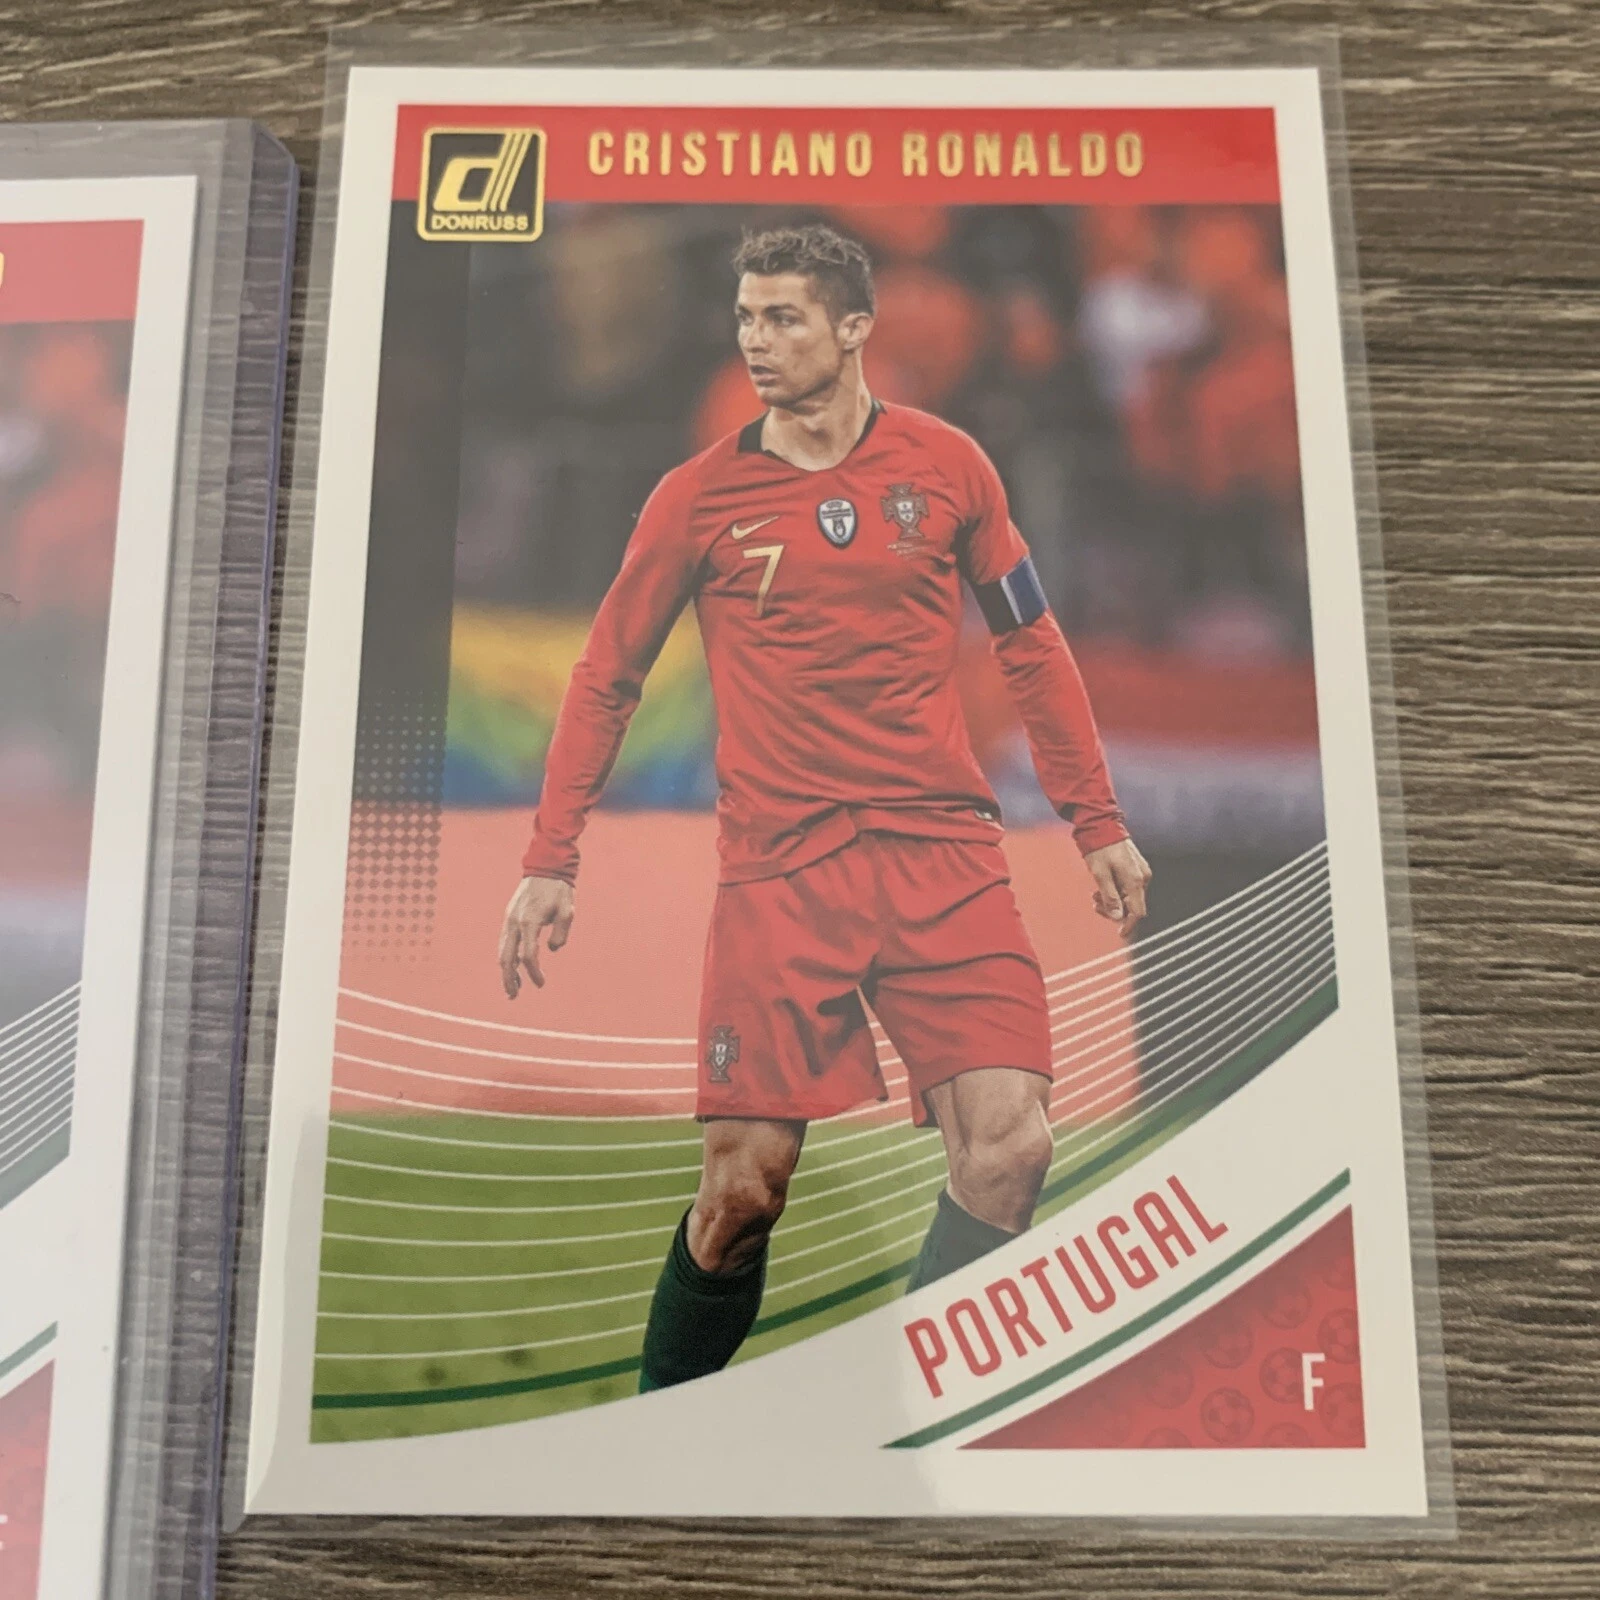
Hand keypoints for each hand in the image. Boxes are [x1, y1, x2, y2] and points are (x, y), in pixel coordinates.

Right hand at [498, 875, 575, 997]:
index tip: (541, 983)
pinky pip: (504, 941)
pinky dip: (506, 957)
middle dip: (509, 979)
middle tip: (514, 996)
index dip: (534, 973)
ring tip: (512, 987)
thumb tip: (551, 950)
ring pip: (502, 950)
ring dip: (505, 970)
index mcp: (530, 922)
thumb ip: (561, 933)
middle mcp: (515, 922)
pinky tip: (512, 966)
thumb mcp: (568, 912)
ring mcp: (509, 919)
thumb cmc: (560, 890)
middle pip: (506, 958)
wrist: (545, 867)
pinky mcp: (509, 916)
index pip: (528, 956)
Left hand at [1083, 838, 1151, 937]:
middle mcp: (1142, 877)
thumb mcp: (1100, 874)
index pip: (1137, 911)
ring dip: (1112, 900)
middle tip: (1095, 904)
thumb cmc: (1099, 848)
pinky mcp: (1135, 868)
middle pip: (1132, 905)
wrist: (1102, 825)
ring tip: (1095, 894)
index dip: (1129, 925)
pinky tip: (1102, 887)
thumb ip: (1109, 897)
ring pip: (1129, 896)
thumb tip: (1117, 917)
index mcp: (1136, 880)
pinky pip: (1128, 887)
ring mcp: (1140, 872)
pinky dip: (1115, 891)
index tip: (1120, 933)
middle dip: (1114, 909)